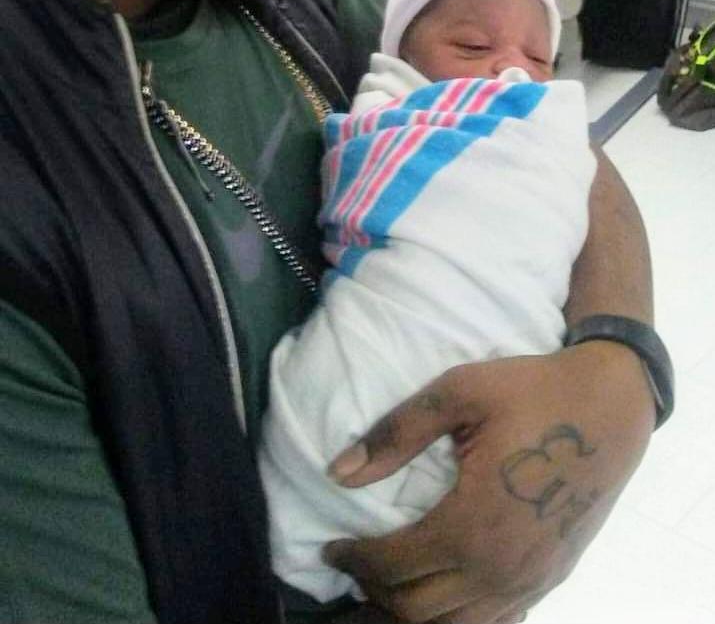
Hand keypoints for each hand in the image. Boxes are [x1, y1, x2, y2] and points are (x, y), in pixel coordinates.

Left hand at [324, 344, 654, 622]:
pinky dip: (459, 618)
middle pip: (416, 609)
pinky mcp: (549, 579)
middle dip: (375, 591)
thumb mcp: (459, 392)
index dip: (354, 560)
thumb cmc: (532, 391)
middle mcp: (500, 568)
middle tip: (354, 563)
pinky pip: (495, 621)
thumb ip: (397, 432)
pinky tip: (443, 593)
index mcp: (471, 524)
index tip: (330, 549)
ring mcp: (529, 581)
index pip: (394, 565)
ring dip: (412, 612)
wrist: (611, 405)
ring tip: (387, 582)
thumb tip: (339, 471)